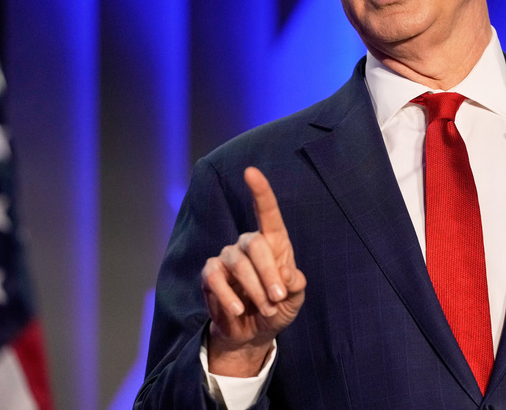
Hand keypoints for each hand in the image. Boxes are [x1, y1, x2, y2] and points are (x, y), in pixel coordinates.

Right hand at [201, 167, 306, 376]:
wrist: (253, 333)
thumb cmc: (277, 308)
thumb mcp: (294, 299)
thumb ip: (295, 284)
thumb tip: (285, 274)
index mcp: (273, 242)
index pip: (267, 212)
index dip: (260, 191)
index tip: (250, 171)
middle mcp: (248, 244)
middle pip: (255, 244)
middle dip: (269, 274)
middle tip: (277, 299)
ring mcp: (227, 258)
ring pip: (238, 263)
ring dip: (254, 289)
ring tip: (265, 309)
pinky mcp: (210, 275)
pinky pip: (216, 279)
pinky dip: (228, 296)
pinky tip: (238, 310)